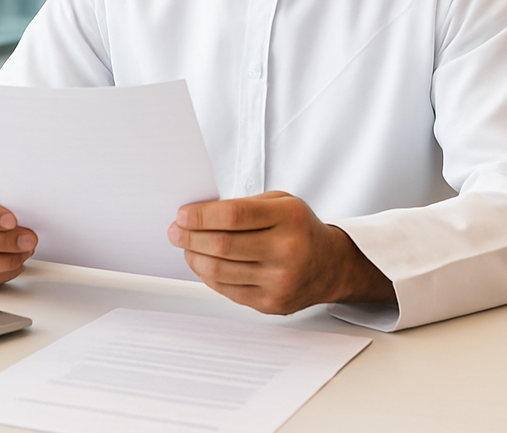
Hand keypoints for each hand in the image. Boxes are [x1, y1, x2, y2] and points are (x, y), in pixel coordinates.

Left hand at [167, 190, 394, 314]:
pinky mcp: (271, 304)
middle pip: (222, 245)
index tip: (182, 214)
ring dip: (193, 257)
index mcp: (289, 217)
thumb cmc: (300, 228)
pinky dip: (207, 276)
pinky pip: (227, 290)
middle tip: (175, 231)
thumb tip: (199, 215)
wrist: (331, 265)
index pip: (234, 216)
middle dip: (190, 237)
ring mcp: (279, 281)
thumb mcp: (281, 202)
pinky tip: (202, 263)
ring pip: (220, 271)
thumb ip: (244, 206)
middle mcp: (286, 250)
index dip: (201, 215)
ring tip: (186, 246)